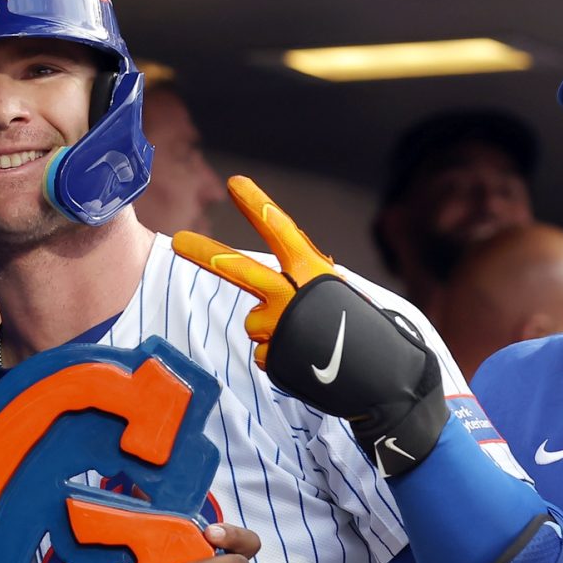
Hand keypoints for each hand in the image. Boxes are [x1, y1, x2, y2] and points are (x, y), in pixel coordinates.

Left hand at [174, 176, 447, 477]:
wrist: (385, 380)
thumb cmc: (365, 332)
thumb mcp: (338, 294)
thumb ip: (307, 283)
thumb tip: (279, 282)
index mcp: (313, 273)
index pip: (281, 231)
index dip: (257, 206)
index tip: (235, 183)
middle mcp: (291, 295)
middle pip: (239, 271)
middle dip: (206, 254)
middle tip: (177, 240)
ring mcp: (279, 327)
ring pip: (254, 324)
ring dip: (273, 332)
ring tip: (307, 343)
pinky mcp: (273, 356)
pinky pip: (264, 353)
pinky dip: (280, 358)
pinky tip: (305, 363)